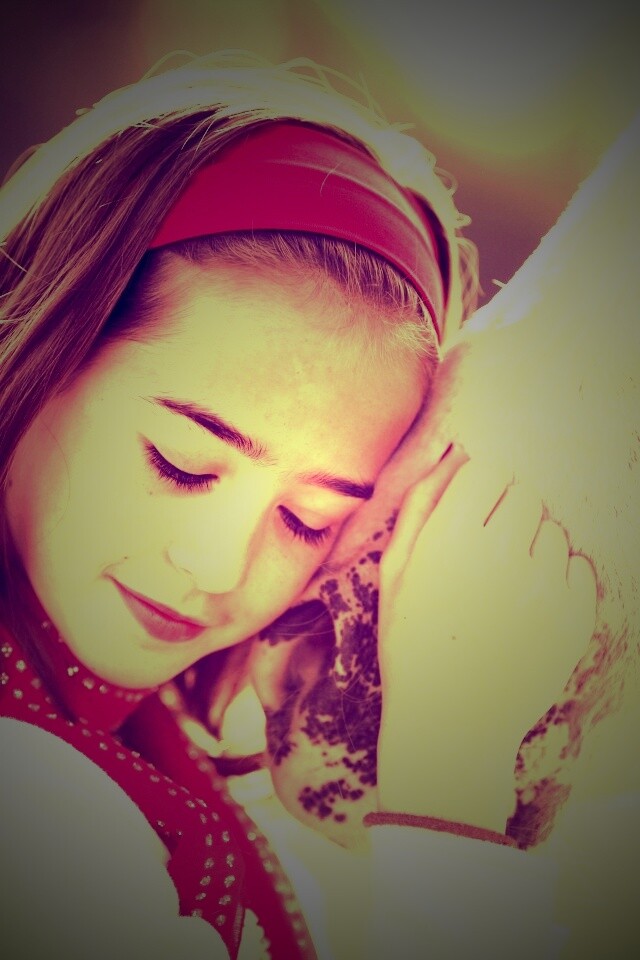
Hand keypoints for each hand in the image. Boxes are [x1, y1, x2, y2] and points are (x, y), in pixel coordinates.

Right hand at [376, 447, 596, 831]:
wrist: (451, 726)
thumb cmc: (412, 644)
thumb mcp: (395, 573)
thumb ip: (421, 505)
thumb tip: (454, 452)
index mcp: (450, 542)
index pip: (490, 471)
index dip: (480, 489)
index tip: (472, 514)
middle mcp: (501, 557)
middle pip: (527, 494)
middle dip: (508, 514)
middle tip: (488, 555)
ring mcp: (544, 588)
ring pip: (554, 531)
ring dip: (534, 547)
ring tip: (506, 590)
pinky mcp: (575, 617)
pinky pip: (578, 569)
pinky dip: (558, 581)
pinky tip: (528, 610)